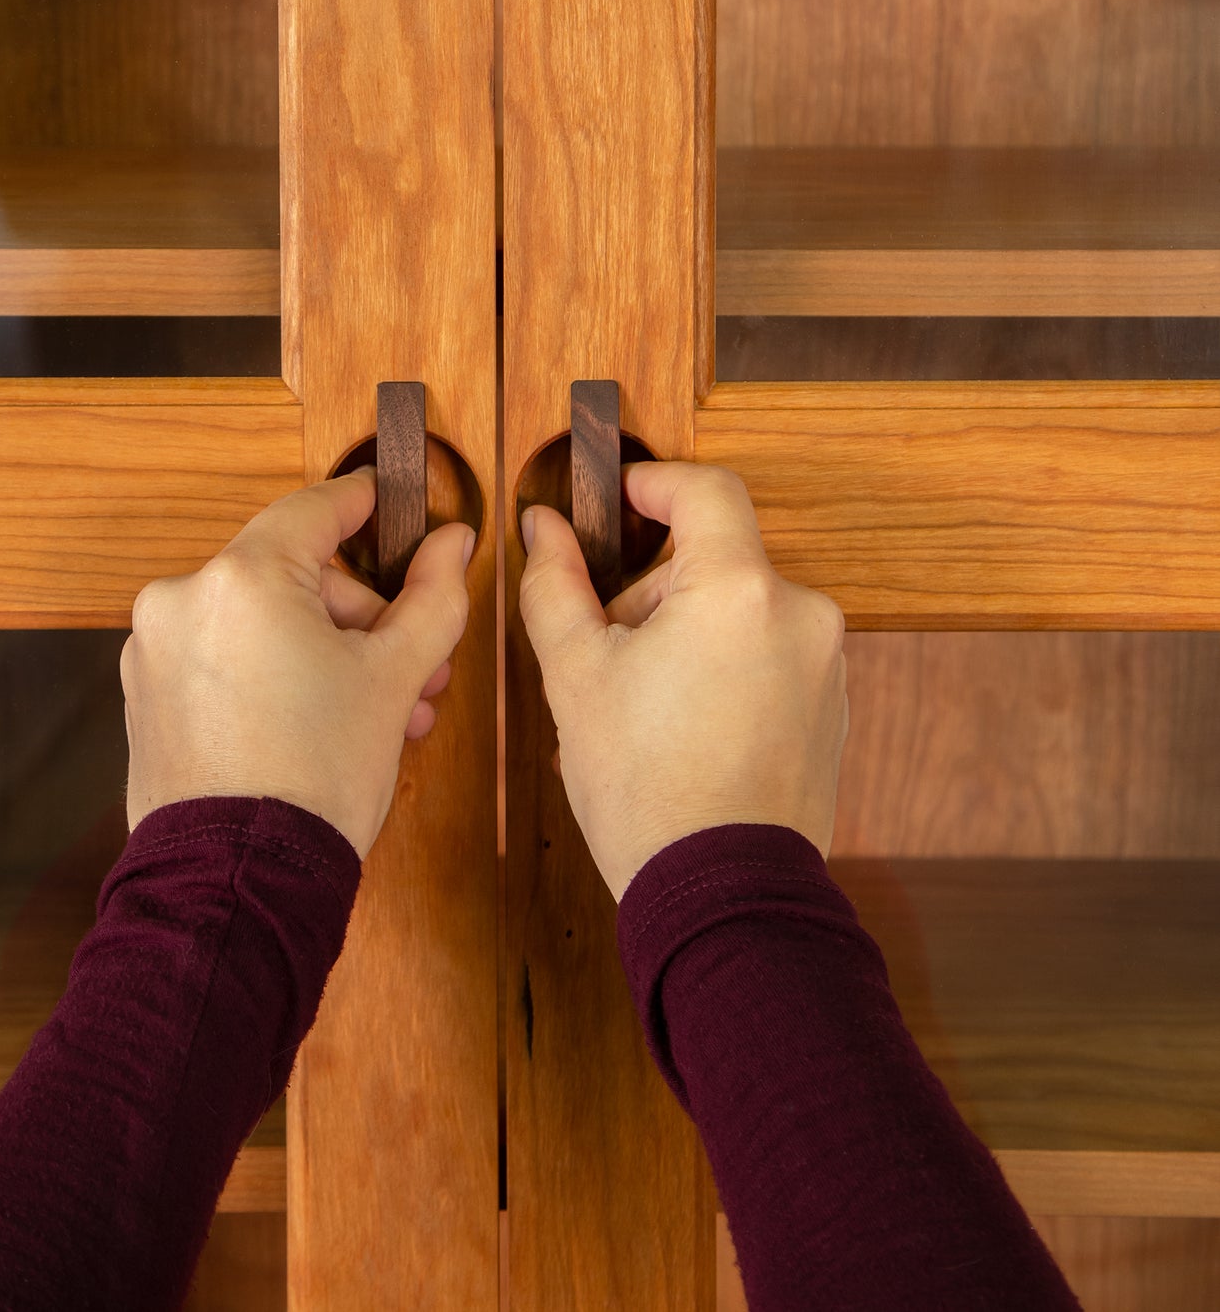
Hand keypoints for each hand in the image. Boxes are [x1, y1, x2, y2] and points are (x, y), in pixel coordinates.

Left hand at [121, 468, 474, 857]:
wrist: (240, 884)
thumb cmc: (314, 780)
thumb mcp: (395, 677)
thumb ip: (432, 597)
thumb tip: (452, 543)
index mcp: (241, 579)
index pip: (316, 509)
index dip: (365, 504)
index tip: (394, 504)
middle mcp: (183, 602)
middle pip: (294, 577)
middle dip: (363, 620)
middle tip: (417, 666)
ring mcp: (157, 653)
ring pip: (263, 624)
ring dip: (327, 654)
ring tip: (384, 711)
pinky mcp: (148, 698)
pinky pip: (227, 661)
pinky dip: (276, 676)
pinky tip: (326, 722)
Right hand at [518, 460, 847, 899]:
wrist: (721, 894)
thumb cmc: (647, 789)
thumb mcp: (576, 676)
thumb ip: (555, 584)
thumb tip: (544, 529)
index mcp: (738, 591)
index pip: (705, 490)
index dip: (655, 483)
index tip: (622, 496)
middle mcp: (800, 614)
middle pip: (716, 561)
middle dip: (655, 590)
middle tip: (608, 652)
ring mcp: (825, 663)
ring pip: (741, 611)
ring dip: (690, 632)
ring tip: (647, 707)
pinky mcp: (832, 706)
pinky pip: (770, 655)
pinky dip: (727, 668)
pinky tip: (689, 730)